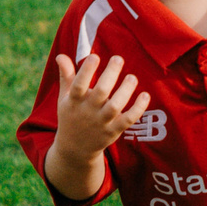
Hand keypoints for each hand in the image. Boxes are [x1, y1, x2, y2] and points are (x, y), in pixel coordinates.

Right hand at [45, 52, 150, 197]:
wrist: (75, 150)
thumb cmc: (71, 117)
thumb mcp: (64, 98)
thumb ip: (66, 76)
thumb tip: (61, 55)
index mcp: (73, 101)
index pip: (78, 85)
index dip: (86, 71)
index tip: (95, 56)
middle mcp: (87, 112)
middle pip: (100, 92)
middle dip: (110, 74)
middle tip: (118, 58)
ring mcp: (101, 122)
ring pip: (115, 106)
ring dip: (125, 91)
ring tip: (132, 77)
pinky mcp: (114, 131)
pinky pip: (128, 120)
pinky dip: (138, 109)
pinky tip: (145, 95)